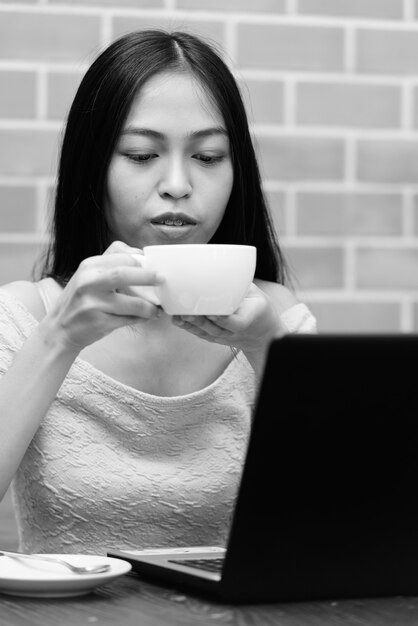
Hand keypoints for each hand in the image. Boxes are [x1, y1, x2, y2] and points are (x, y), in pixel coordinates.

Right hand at [40, 241, 161, 352]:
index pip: (119, 254)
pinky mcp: (98, 322)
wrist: (58, 330)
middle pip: (124, 273)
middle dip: (147, 276)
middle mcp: (88, 282)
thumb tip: (143, 261)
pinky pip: (128, 320)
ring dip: (148, 306)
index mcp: (88, 266)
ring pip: (131, 302)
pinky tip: (145, 317)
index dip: (139, 258)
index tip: (152, 264)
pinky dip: (140, 318)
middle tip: (162, 280)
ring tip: (156, 309)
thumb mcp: (87, 277)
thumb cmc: (80, 302)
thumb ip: (109, 267)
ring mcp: (92, 303)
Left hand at [172, 283, 281, 372]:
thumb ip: (241, 283)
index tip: (212, 313)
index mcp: (248, 320)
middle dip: (200, 321)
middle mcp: (235, 332)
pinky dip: (189, 328)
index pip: (236, 323)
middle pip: (216, 329)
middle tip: (187, 312)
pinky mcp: (216, 338)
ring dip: (191, 325)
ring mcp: (224, 337)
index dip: (223, 319)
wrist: (263, 334)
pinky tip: (178, 320)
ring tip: (179, 315)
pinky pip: (201, 334)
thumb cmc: (258, 308)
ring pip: (207, 333)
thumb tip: (224, 264)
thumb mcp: (256, 294)